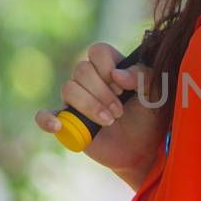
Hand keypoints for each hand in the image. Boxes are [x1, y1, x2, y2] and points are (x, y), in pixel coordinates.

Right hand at [34, 40, 163, 178]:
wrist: (144, 149)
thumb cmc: (150, 117)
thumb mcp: (156, 93)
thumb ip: (144, 76)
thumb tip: (117, 75)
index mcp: (110, 68)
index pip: (98, 51)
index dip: (107, 67)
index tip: (122, 88)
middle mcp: (90, 81)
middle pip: (81, 70)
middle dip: (102, 92)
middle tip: (119, 111)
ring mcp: (76, 101)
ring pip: (67, 89)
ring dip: (89, 105)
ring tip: (109, 121)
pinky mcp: (66, 122)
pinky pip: (43, 115)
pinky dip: (47, 119)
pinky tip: (59, 125)